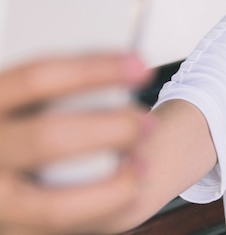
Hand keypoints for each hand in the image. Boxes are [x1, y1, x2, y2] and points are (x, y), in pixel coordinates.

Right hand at [0, 53, 151, 234]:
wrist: (21, 174)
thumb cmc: (45, 123)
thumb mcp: (42, 99)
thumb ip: (69, 91)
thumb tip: (128, 72)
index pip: (38, 78)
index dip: (95, 70)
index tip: (141, 67)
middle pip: (48, 138)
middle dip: (112, 129)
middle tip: (146, 123)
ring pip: (56, 203)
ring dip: (114, 183)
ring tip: (142, 163)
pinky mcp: (17, 229)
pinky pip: (67, 223)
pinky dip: (107, 203)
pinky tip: (129, 184)